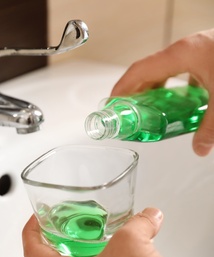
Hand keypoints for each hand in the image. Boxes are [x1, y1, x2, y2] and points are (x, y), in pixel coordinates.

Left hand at [22, 207, 163, 256]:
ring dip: (78, 255)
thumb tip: (149, 216)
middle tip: (69, 225)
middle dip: (60, 238)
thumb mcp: (131, 247)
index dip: (34, 223)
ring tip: (92, 242)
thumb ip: (138, 225)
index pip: (30, 242)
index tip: (42, 213)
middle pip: (47, 256)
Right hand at [110, 28, 213, 155]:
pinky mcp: (206, 54)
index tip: (113, 101)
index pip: (140, 70)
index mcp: (182, 54)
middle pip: (149, 70)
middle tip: (129, 110)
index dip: (123, 87)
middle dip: (136, 91)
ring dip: (155, 88)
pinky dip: (173, 84)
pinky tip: (181, 100)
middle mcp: (186, 49)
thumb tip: (200, 148)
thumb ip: (211, 126)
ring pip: (164, 69)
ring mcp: (196, 49)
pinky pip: (180, 69)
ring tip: (151, 108)